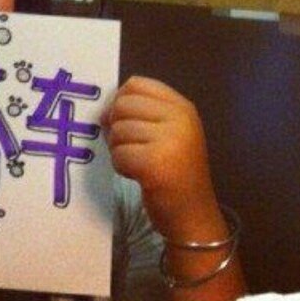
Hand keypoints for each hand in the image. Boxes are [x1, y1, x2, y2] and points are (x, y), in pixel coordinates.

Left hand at [104, 76, 225, 241]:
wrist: (194, 217)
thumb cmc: (174, 173)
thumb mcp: (167, 132)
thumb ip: (141, 113)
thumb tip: (105, 110)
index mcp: (182, 107)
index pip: (136, 83)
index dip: (120, 101)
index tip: (124, 122)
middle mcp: (180, 118)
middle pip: (122, 104)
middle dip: (116, 127)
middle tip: (131, 148)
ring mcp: (170, 140)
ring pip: (117, 130)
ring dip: (119, 150)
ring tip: (138, 163)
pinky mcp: (155, 164)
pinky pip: (118, 154)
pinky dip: (120, 167)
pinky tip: (138, 176)